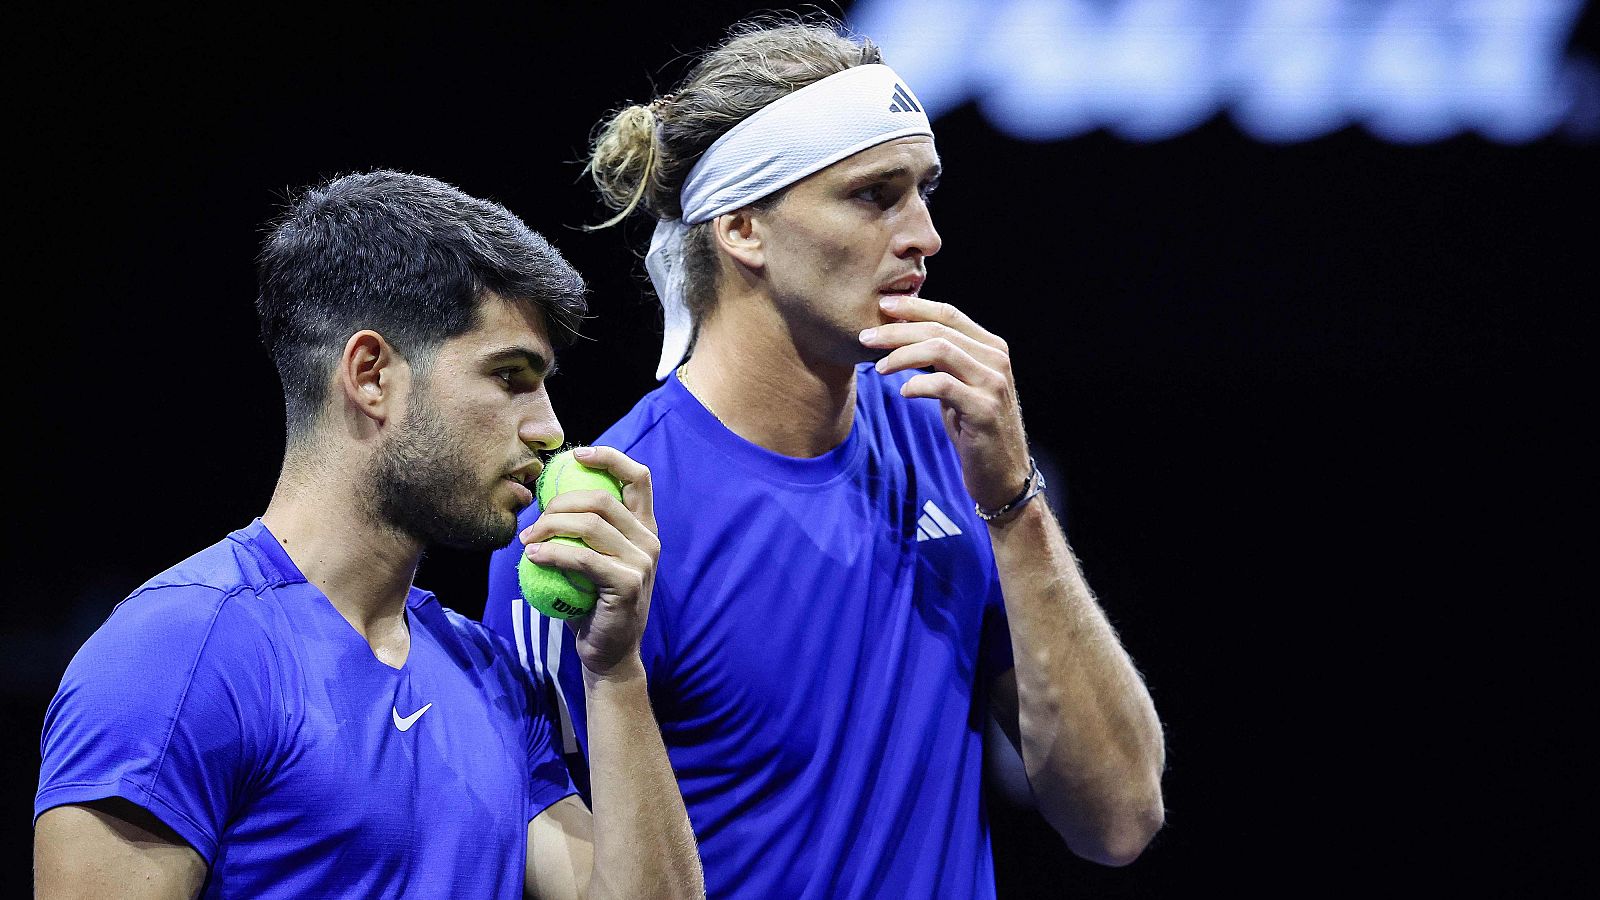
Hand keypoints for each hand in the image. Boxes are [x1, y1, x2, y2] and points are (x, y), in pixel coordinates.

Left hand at [519, 445, 658, 677]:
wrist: (609, 653)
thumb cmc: (593, 604)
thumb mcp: (594, 561)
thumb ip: (585, 531)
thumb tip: (547, 497)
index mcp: (644, 529)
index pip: (639, 478)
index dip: (610, 457)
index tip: (577, 455)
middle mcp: (649, 541)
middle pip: (602, 499)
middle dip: (560, 502)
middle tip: (534, 520)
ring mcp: (642, 562)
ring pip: (590, 525)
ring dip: (550, 527)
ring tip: (527, 540)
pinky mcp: (627, 584)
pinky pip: (582, 558)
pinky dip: (552, 553)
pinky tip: (533, 557)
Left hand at [862, 295, 1031, 510]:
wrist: (1002, 474)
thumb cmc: (973, 428)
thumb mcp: (959, 386)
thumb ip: (943, 359)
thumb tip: (903, 333)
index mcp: (991, 348)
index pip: (949, 314)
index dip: (914, 307)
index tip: (882, 306)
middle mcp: (996, 360)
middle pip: (940, 330)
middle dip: (897, 330)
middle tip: (865, 338)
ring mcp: (992, 384)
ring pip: (940, 350)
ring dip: (902, 355)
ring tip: (879, 368)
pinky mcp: (984, 409)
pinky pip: (943, 385)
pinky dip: (918, 384)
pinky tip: (903, 392)